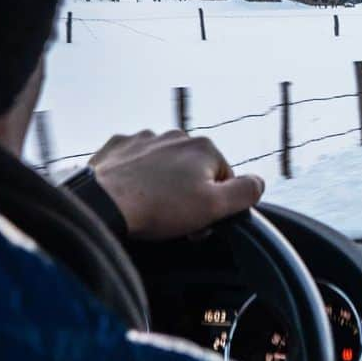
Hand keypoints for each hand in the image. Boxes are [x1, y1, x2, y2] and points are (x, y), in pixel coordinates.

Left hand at [88, 130, 264, 240]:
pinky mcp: (118, 147)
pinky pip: (136, 163)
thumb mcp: (214, 208)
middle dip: (189, 194)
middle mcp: (176, 136)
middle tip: (174, 221)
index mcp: (204, 148)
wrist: (102, 203)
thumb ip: (245, 193)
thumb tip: (259, 182)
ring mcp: (144, 139)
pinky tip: (130, 196)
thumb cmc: (158, 208)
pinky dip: (136, 178)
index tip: (198, 225)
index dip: (215, 206)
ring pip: (165, 165)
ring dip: (163, 184)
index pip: (224, 180)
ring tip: (150, 209)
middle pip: (194, 171)